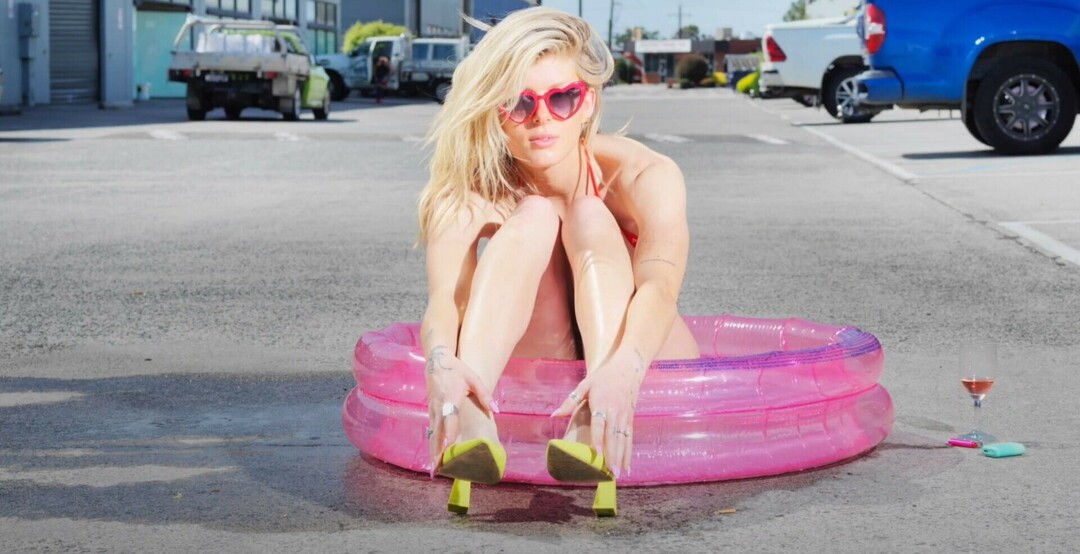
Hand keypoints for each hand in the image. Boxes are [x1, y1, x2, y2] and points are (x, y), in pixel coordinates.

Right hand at [424, 346, 493, 471]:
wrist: (437, 361)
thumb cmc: (457, 370)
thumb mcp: (473, 378)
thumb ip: (484, 394)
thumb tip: (496, 409)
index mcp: (450, 398)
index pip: (450, 418)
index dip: (449, 432)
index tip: (449, 446)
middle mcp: (439, 406)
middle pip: (437, 431)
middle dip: (437, 450)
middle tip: (438, 469)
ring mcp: (432, 410)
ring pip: (432, 434)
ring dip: (433, 451)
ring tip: (434, 470)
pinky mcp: (430, 412)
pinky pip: (431, 431)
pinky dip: (432, 444)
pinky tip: (433, 457)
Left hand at [551, 347, 646, 477]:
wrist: (629, 368)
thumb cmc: (604, 377)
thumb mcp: (585, 384)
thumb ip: (570, 401)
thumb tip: (553, 415)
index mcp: (602, 403)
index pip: (599, 424)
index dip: (598, 439)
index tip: (596, 453)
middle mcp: (615, 412)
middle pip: (613, 436)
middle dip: (612, 455)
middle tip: (610, 472)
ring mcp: (624, 417)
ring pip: (623, 440)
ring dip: (621, 458)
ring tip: (618, 474)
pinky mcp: (630, 419)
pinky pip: (629, 438)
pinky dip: (629, 453)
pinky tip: (627, 467)